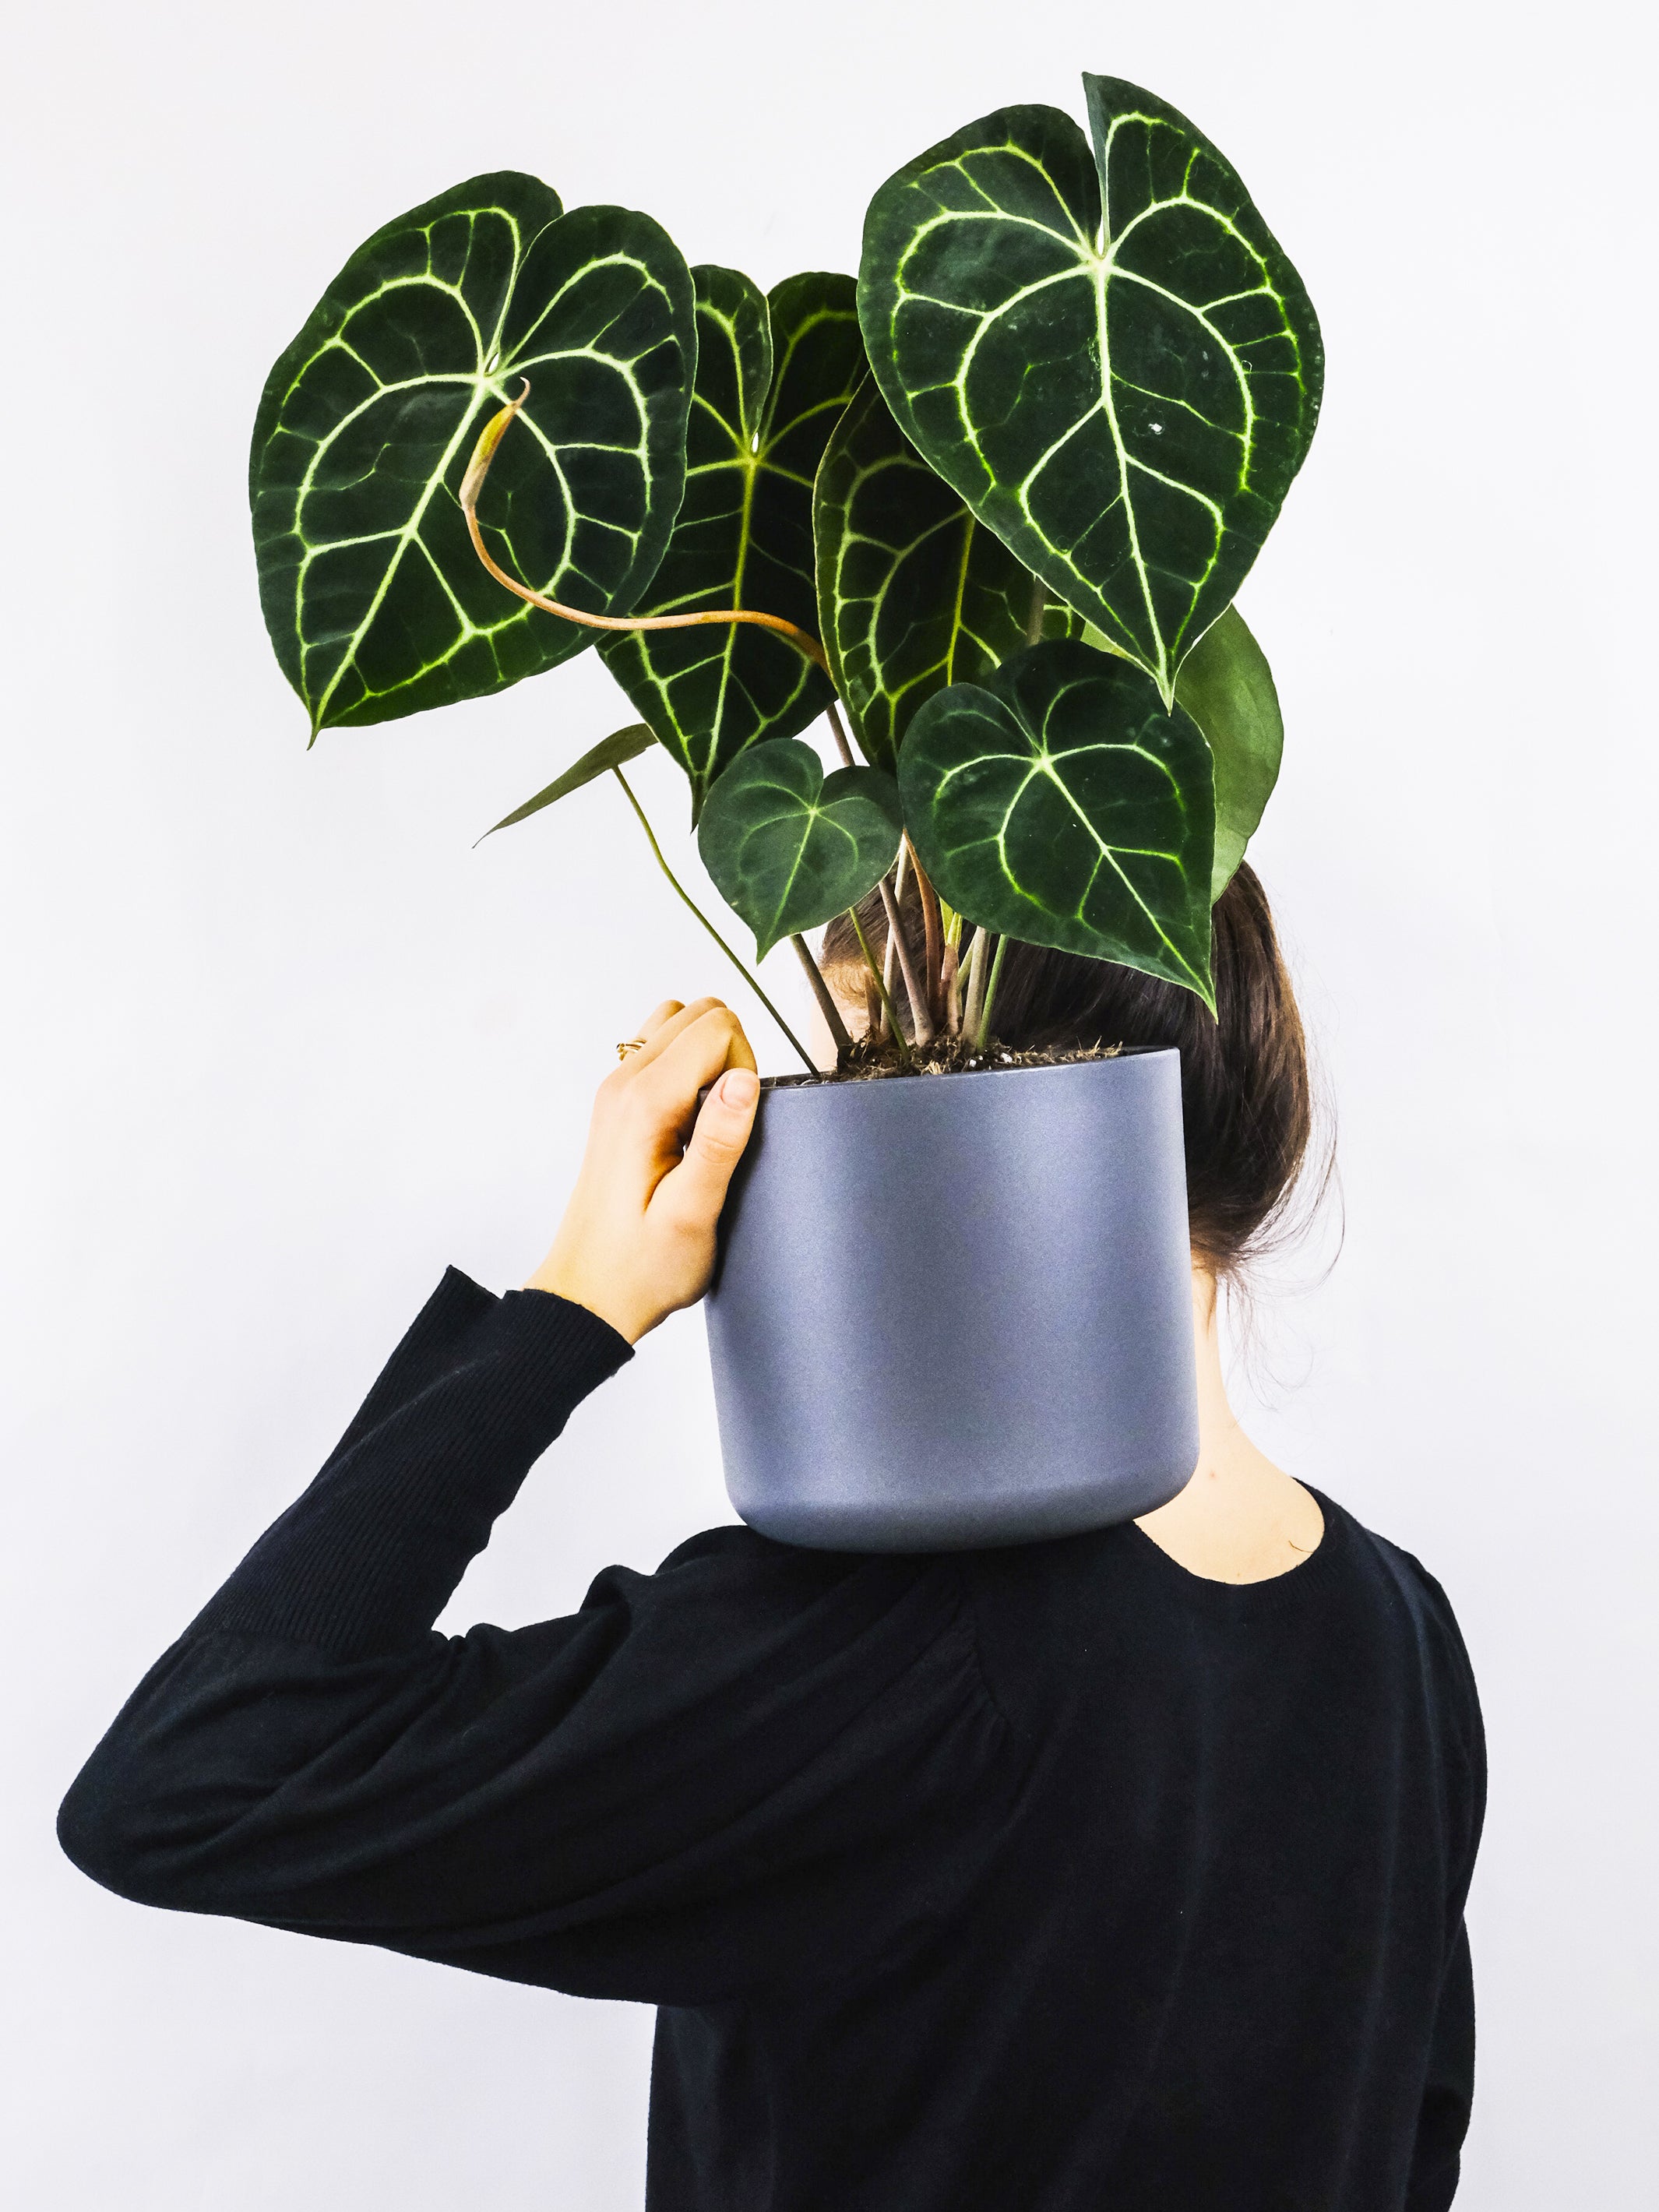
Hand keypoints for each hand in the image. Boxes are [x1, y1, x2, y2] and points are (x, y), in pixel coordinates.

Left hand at [526, 999, 759, 1341]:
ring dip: (711, 1057)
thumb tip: (746, 1079)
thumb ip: (719, 1142)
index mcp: (644, 1103)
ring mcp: (616, 1089)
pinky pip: (663, 1051)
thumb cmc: (643, 1266)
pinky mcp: (619, 1103)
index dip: (746, 1069)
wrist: (590, 1294)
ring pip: (680, 1024)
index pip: (718, 1028)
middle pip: (701, 1015)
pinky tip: (691, 1125)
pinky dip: (690, 1069)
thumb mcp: (693, 1214)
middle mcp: (623, 1082)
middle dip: (733, 1056)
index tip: (736, 1128)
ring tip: (710, 1123)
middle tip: (726, 1127)